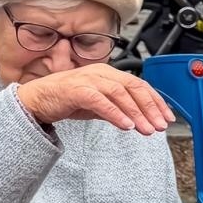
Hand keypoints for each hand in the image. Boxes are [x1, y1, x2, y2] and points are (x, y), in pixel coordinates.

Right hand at [15, 64, 174, 135]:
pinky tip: (126, 125)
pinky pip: (101, 101)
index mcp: (107, 73)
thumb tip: (136, 117)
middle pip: (134, 87)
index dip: (156, 101)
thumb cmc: (64, 99)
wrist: (35, 100)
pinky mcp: (76, 90)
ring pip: (120, 94)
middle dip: (151, 108)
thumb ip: (115, 107)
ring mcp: (88, 80)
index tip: (166, 117)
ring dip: (136, 113)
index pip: (139, 84)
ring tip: (146, 129)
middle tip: (160, 126)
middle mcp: (100, 73)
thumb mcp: (96, 104)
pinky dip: (116, 113)